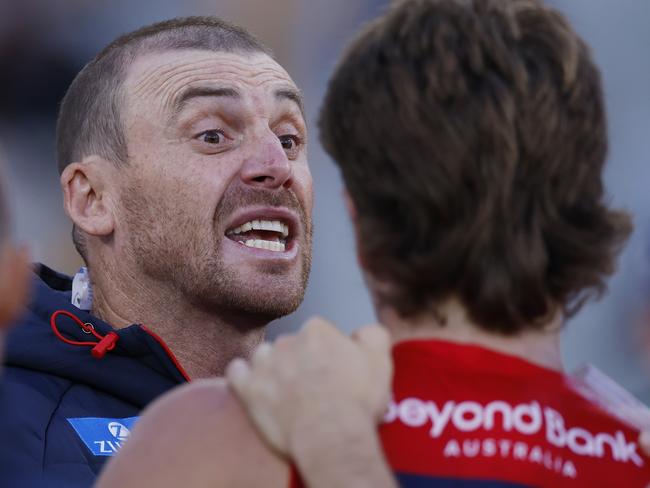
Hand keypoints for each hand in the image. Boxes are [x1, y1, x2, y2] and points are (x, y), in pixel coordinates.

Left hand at [226, 316, 392, 457]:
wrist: (329, 435)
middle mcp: (288, 340)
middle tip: (313, 386)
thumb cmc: (357, 399)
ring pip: (264, 356)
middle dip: (300, 360)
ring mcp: (264, 364)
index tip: (334, 371)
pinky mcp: (248, 388)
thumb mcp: (380, 360)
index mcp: (317, 330)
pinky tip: (253, 385)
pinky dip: (243, 376)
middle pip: (292, 345)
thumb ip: (372, 335)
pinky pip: (236, 372)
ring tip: (286, 390)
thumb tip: (360, 332)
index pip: (320, 333)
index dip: (328, 353)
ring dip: (272, 367)